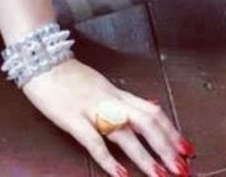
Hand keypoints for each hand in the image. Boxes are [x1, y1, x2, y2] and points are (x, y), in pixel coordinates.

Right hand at [22, 57, 195, 176]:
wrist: (39, 59)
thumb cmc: (67, 74)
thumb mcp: (99, 83)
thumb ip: (120, 98)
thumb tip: (146, 106)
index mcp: (116, 93)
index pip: (152, 111)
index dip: (171, 130)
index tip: (186, 148)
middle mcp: (110, 99)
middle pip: (146, 121)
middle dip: (166, 146)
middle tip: (182, 168)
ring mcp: (91, 108)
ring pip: (125, 132)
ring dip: (144, 156)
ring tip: (160, 175)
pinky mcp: (72, 118)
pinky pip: (93, 140)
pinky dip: (108, 159)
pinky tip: (119, 175)